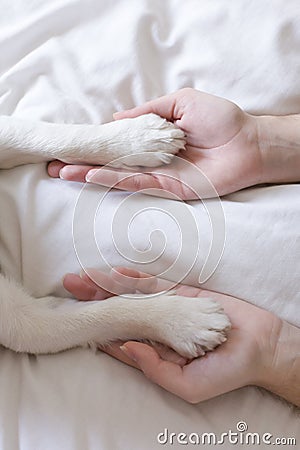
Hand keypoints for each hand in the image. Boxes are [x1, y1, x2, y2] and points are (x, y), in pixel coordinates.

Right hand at [48, 88, 262, 198]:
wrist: (248, 143)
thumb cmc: (220, 119)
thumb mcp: (180, 103)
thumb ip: (148, 111)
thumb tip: (116, 118)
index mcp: (154, 138)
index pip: (118, 143)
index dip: (95, 144)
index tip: (72, 145)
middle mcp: (152, 158)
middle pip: (112, 162)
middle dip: (84, 164)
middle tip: (56, 166)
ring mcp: (159, 174)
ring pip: (118, 175)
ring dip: (90, 174)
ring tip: (64, 172)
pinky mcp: (169, 187)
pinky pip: (137, 183)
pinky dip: (114, 180)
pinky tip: (92, 176)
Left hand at [63, 267, 289, 403]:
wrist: (259, 344)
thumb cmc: (226, 371)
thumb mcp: (189, 385)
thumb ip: (155, 369)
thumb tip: (124, 347)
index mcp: (154, 350)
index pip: (117, 337)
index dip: (96, 326)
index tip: (74, 316)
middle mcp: (156, 327)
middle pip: (119, 310)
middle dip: (94, 299)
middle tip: (71, 285)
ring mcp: (167, 307)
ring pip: (132, 293)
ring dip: (109, 284)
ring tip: (85, 275)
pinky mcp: (181, 292)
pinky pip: (155, 282)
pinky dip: (135, 276)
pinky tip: (116, 269)